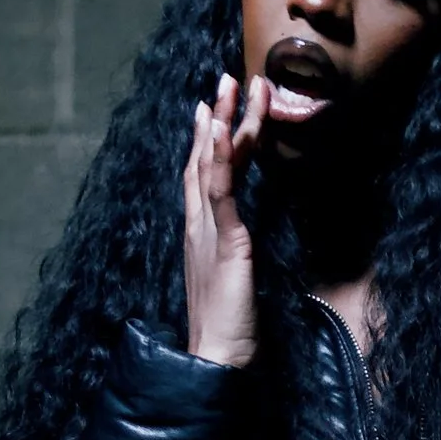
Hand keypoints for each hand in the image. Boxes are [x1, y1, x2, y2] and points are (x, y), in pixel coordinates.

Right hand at [182, 68, 269, 366]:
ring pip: (212, 165)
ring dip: (222, 122)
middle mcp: (198, 227)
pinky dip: (216, 157)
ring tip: (230, 85)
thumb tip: (242, 250)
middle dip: (215, 117)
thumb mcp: (233, 285)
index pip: (200, 178)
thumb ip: (234, 260)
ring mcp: (207, 231)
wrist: (215, 361)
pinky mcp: (224, 241)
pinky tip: (219, 129)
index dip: (204, 141)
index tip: (209, 109)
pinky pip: (219, 191)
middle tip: (225, 78)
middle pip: (202, 160)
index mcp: (201, 236)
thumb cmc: (227, 332)